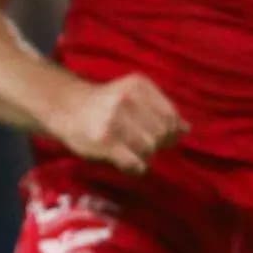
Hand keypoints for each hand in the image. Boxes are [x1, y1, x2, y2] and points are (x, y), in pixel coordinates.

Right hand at [51, 73, 186, 175]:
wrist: (65, 108)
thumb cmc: (104, 103)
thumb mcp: (133, 96)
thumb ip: (160, 110)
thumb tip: (187, 130)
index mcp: (139, 85)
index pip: (170, 117)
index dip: (169, 132)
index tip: (156, 136)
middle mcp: (128, 100)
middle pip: (162, 134)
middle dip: (156, 144)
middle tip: (140, 144)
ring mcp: (115, 120)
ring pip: (150, 148)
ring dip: (144, 156)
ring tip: (130, 152)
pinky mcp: (105, 141)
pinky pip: (135, 163)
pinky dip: (136, 167)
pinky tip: (127, 163)